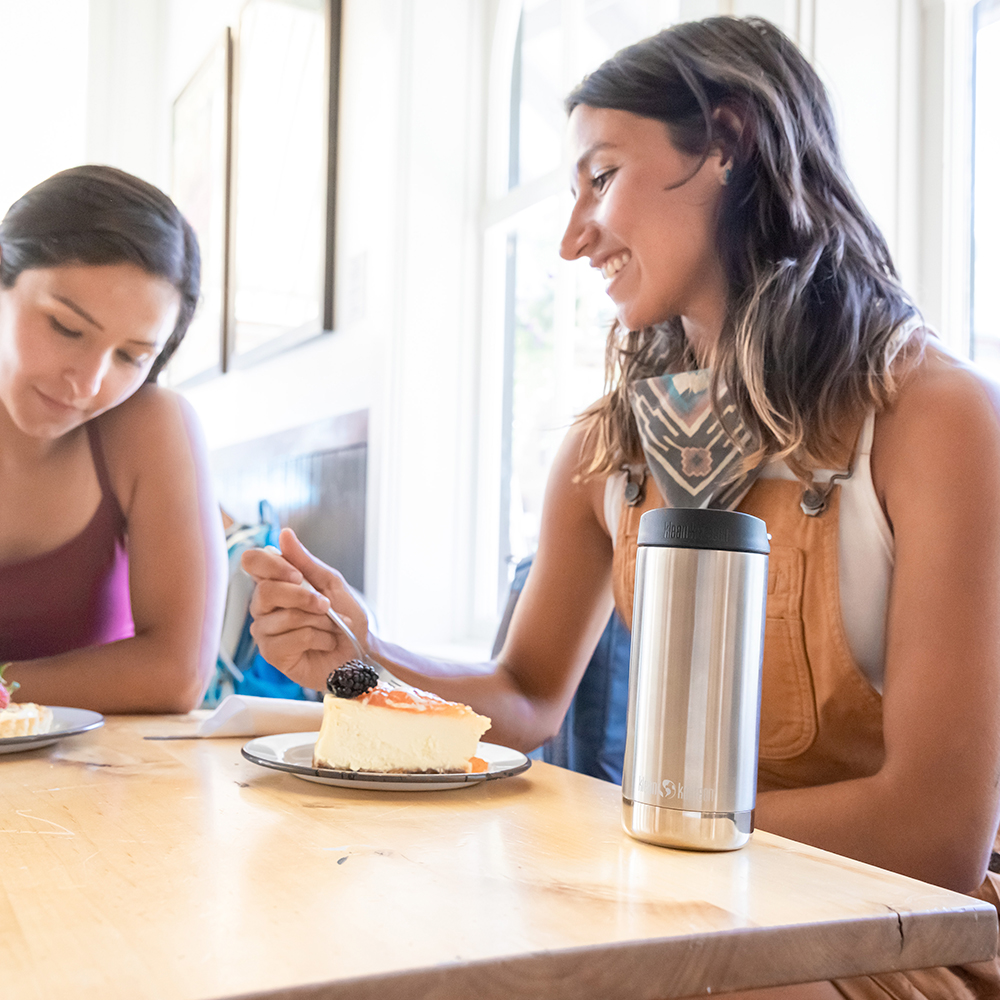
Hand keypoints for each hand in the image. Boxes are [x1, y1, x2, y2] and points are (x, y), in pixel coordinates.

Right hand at [240, 527, 369, 691]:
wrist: (361, 650)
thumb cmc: (345, 616)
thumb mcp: (331, 583)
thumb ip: (306, 561)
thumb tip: (284, 534)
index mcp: (275, 582)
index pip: (252, 562)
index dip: (271, 565)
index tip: (298, 575)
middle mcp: (263, 606)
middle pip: (266, 591)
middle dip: (304, 597)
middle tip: (326, 605)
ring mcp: (265, 631)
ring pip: (285, 616)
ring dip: (320, 621)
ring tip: (332, 628)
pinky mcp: (272, 654)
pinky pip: (292, 639)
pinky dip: (318, 638)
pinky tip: (325, 643)